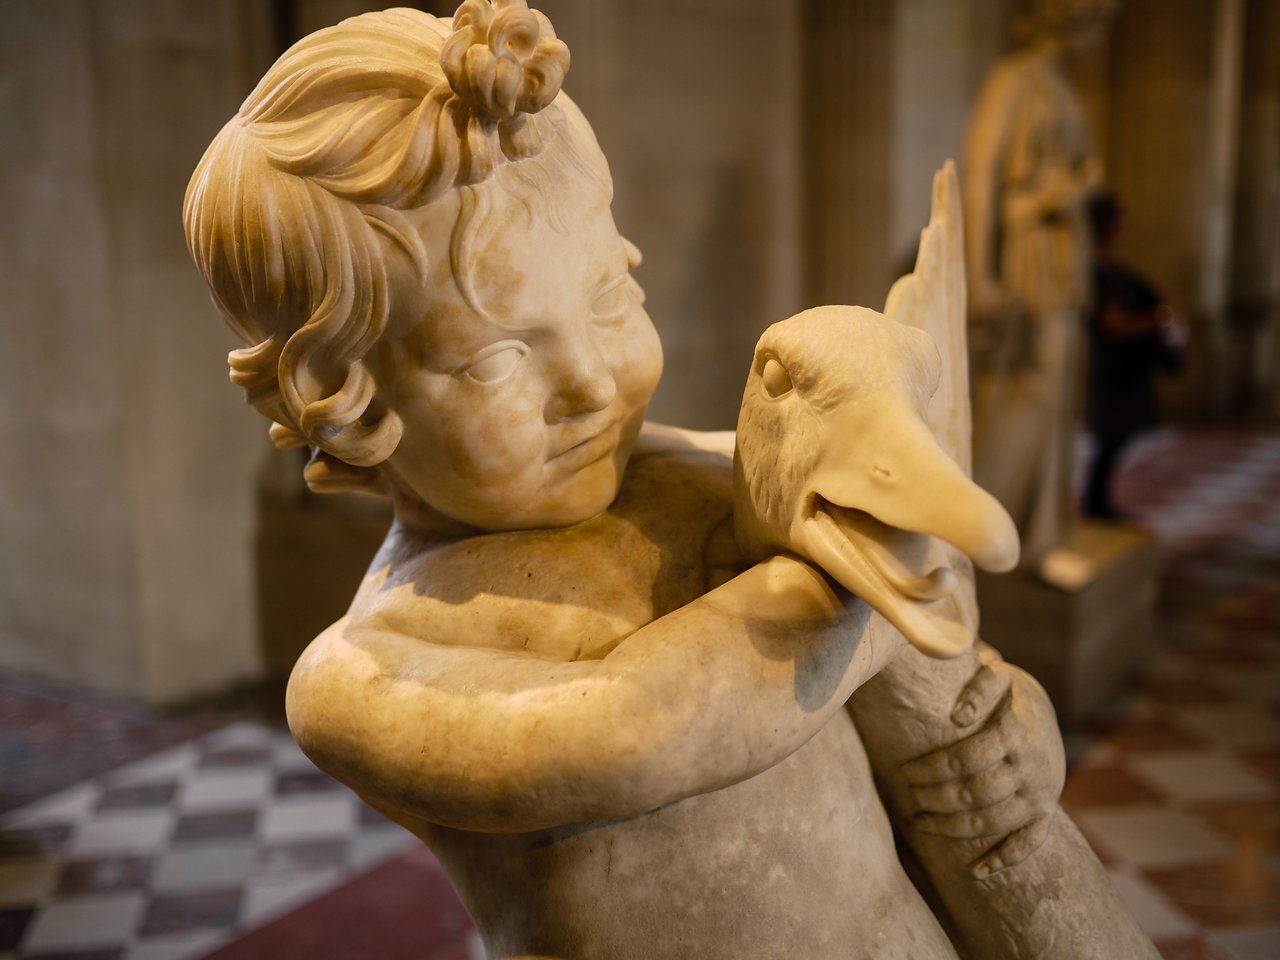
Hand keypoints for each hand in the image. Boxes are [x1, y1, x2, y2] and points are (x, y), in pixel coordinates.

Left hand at [899, 648, 1064, 878]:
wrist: (1045, 709)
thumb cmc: (1008, 692)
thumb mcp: (997, 675)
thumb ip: (978, 689)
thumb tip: (957, 717)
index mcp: (1017, 733)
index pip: (966, 759)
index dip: (931, 768)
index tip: (904, 771)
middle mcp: (1032, 768)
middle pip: (975, 794)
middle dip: (935, 799)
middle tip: (908, 797)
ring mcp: (1041, 794)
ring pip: (994, 822)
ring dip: (953, 828)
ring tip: (919, 823)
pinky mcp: (1047, 812)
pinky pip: (1029, 844)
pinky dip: (1004, 860)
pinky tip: (974, 872)